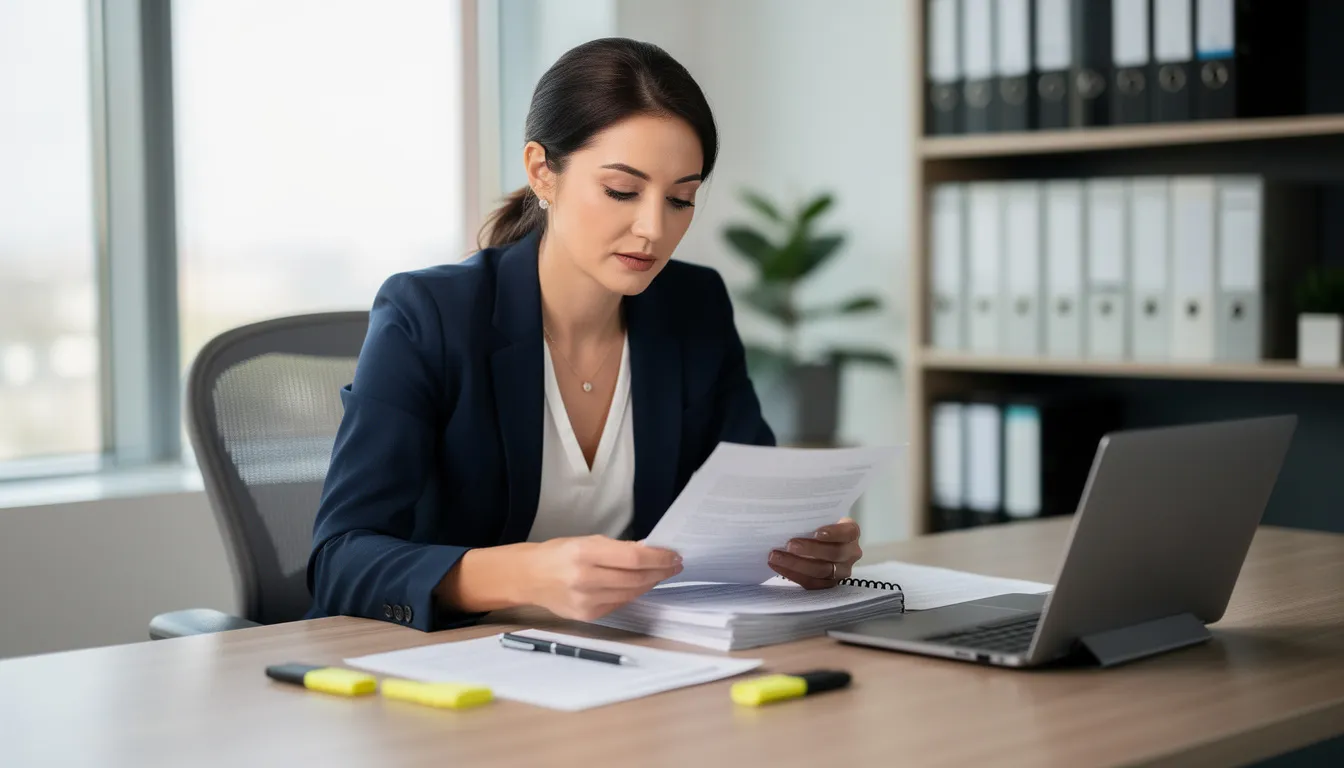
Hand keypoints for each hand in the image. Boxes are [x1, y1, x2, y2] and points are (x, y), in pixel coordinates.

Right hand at [522, 535, 681, 620]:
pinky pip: (619, 604)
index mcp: (584, 553)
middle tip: (674, 565)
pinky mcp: (587, 615)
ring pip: (631, 593)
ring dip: (650, 583)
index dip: (658, 558)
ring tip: (661, 574)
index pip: (633, 558)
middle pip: (636, 578)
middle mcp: (585, 578)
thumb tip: (649, 552)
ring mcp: (585, 601)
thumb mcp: (586, 540)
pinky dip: (632, 593)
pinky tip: (639, 585)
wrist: (528, 577)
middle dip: (660, 572)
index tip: (674, 555)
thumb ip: (617, 548)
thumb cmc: (558, 554)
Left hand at [768, 517, 862, 589]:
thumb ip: (811, 517)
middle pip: (834, 554)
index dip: (833, 533)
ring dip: (796, 564)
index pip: (847, 533)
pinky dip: (792, 574)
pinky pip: (811, 582)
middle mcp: (851, 553)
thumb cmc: (819, 525)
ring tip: (776, 557)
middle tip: (789, 545)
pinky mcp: (828, 583)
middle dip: (810, 550)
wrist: (822, 541)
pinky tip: (777, 567)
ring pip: (821, 571)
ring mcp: (841, 571)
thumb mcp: (821, 517)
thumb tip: (785, 511)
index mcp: (851, 533)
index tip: (816, 533)